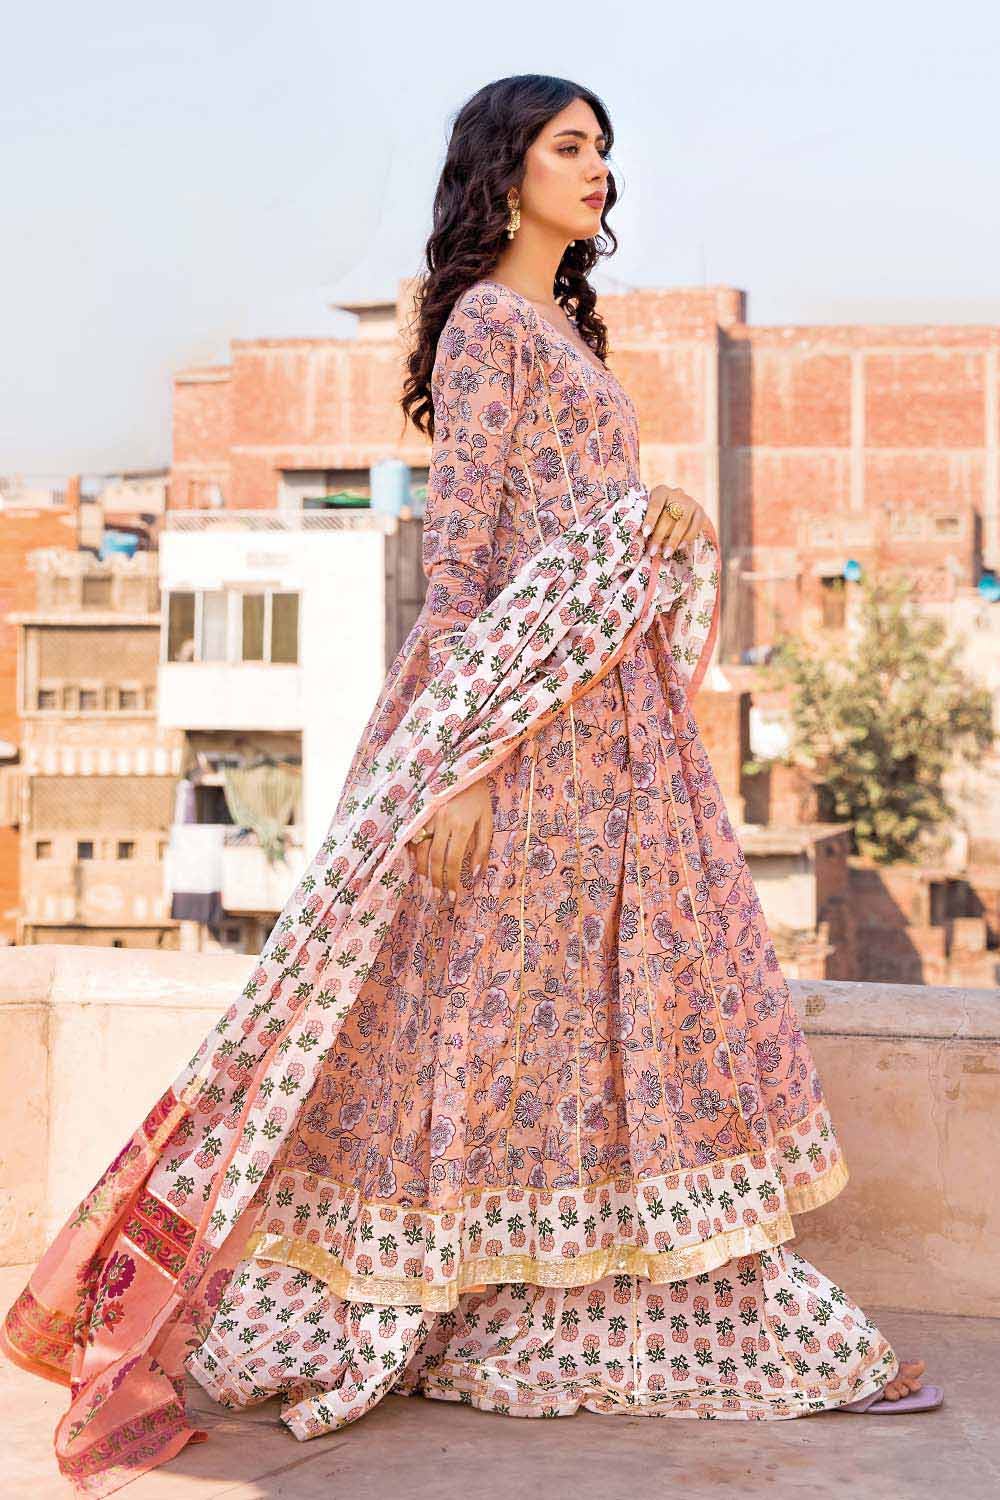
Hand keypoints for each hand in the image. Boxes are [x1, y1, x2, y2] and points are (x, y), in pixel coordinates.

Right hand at [407, 776, 492, 900]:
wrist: (463, 766)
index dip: (452, 881)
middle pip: (434, 860)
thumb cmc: (479, 796)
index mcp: (462, 826)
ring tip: (425, 885)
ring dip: (421, 871)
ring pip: (419, 850)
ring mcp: (428, 816)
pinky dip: (412, 853)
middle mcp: (442, 822)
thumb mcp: (487, 820)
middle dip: (435, 881)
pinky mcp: (419, 811)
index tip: (452, 897)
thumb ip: (483, 847)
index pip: (454, 861)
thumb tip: (476, 872)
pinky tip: (415, 864)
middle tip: (437, 897)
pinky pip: (412, 837)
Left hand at [642, 485, 710, 558]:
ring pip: (682, 523)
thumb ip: (647, 520)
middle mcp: (676, 494)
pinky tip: (680, 547)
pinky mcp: (700, 511)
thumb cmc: (658, 513)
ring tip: (666, 554)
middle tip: (652, 551)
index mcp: (661, 491)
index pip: (655, 505)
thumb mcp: (650, 510)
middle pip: (668, 516)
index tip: (645, 534)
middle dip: (659, 536)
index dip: (650, 519)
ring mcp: (690, 502)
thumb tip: (643, 539)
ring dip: (673, 540)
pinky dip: (688, 538)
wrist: (679, 506)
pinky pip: (695, 526)